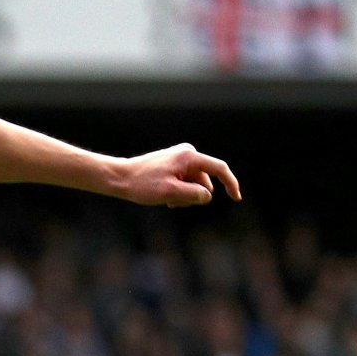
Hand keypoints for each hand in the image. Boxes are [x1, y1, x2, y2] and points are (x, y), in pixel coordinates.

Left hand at [109, 144, 239, 206]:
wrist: (120, 178)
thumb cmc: (142, 184)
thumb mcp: (170, 193)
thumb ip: (193, 195)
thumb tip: (208, 196)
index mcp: (189, 156)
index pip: (219, 169)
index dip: (231, 184)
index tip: (236, 198)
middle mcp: (188, 154)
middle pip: (205, 182)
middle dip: (194, 196)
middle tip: (173, 201)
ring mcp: (182, 159)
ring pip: (195, 185)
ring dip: (185, 196)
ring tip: (166, 199)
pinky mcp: (175, 166)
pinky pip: (186, 183)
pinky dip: (179, 192)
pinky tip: (165, 196)